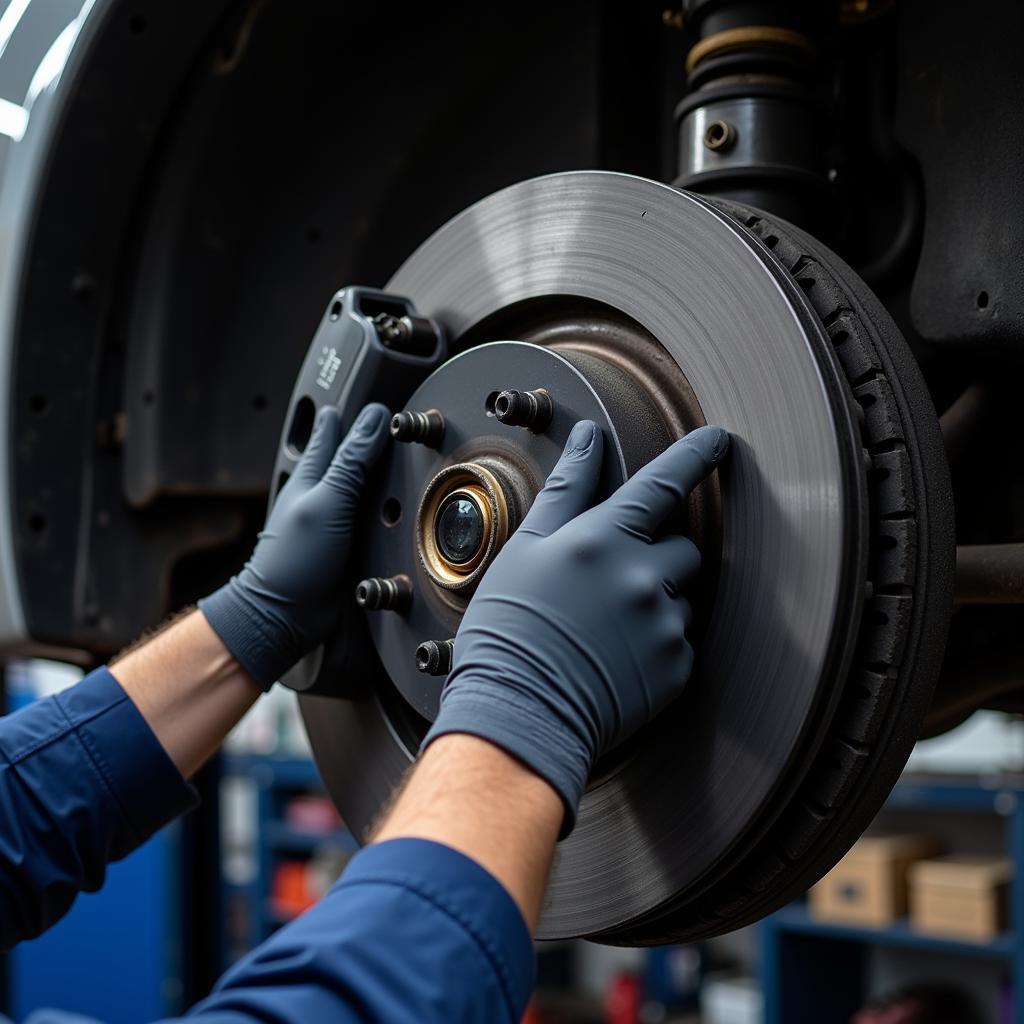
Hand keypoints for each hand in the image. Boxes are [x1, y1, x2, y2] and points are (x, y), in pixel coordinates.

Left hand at [199, 403, 390, 687]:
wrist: (287, 616)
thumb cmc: (293, 560)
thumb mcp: (327, 501)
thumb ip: (352, 461)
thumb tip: (374, 418)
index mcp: (313, 475)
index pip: (334, 431)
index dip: (350, 413)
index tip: (369, 394)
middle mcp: (326, 495)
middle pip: (350, 457)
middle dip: (365, 438)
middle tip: (386, 418)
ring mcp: (338, 522)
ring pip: (363, 488)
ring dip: (378, 475)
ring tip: (397, 458)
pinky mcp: (352, 548)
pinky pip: (372, 521)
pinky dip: (383, 510)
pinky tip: (396, 510)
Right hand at [423, 419, 728, 833]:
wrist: (519, 713)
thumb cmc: (511, 629)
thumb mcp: (525, 549)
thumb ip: (566, 489)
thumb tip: (588, 439)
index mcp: (604, 540)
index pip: (664, 483)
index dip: (696, 457)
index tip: (719, 442)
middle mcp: (643, 578)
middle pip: (681, 548)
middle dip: (657, 556)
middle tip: (610, 583)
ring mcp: (663, 625)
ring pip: (681, 597)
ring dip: (655, 602)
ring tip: (604, 628)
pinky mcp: (674, 668)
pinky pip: (679, 641)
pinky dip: (655, 644)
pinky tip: (615, 657)